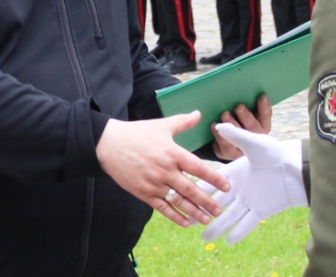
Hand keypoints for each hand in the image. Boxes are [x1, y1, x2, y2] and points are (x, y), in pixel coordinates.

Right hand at [96, 112, 230, 227]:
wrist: (109, 145)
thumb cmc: (137, 133)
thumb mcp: (162, 125)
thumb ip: (183, 122)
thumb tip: (199, 113)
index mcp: (172, 153)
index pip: (198, 167)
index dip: (214, 178)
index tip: (227, 186)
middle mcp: (165, 170)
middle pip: (190, 189)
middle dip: (206, 201)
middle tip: (219, 209)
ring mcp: (154, 183)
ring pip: (178, 201)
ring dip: (193, 211)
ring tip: (206, 218)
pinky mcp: (143, 193)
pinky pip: (162, 207)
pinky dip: (175, 216)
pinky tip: (186, 222)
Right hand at [199, 124, 306, 243]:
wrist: (296, 167)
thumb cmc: (276, 152)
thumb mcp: (253, 143)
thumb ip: (236, 136)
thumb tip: (219, 124)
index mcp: (234, 173)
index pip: (211, 183)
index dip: (198, 189)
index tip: (182, 195)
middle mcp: (239, 188)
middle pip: (217, 202)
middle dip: (203, 211)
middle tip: (189, 220)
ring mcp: (250, 200)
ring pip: (229, 216)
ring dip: (218, 226)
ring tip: (204, 236)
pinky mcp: (261, 210)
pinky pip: (247, 223)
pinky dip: (238, 232)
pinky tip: (228, 240)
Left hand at [212, 94, 272, 161]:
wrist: (226, 142)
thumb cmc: (238, 122)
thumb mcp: (244, 114)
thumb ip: (247, 105)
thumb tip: (241, 89)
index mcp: (263, 125)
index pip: (266, 115)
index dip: (264, 106)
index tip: (261, 95)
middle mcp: (257, 137)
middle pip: (254, 127)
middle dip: (246, 116)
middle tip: (239, 106)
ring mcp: (245, 148)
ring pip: (241, 138)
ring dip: (232, 125)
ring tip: (225, 114)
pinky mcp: (232, 154)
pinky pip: (227, 145)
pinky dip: (220, 135)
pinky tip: (215, 126)